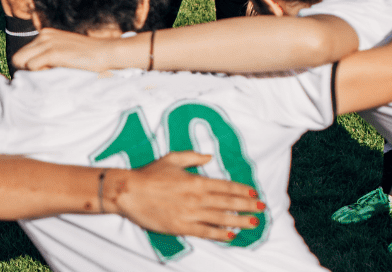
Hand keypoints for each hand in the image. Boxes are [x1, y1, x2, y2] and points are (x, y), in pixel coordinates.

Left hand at [10, 28, 126, 71]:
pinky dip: (39, 75)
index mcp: (45, 34)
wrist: (107, 53)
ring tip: (49, 75)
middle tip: (42, 78)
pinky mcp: (53, 52)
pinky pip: (31, 67)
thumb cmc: (88, 58)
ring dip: (31, 73)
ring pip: (20, 62)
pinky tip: (54, 74)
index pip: (23, 53)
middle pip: (17, 57)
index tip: (42, 74)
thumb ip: (49, 56)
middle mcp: (43, 35)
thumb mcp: (64, 51)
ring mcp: (47, 43)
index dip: (28, 68)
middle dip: (25, 71)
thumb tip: (32, 71)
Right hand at [109, 152, 265, 240]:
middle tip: (262, 209)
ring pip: (221, 219)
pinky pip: (205, 232)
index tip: (254, 194)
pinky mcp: (181, 227)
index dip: (243, 191)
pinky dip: (220, 234)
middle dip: (248, 206)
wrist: (128, 192)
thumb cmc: (148, 174)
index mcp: (196, 181)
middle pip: (229, 203)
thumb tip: (209, 157)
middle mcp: (197, 198)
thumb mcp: (172, 158)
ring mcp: (190, 214)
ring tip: (253, 223)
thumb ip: (193, 157)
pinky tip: (231, 236)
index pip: (226, 186)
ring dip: (240, 221)